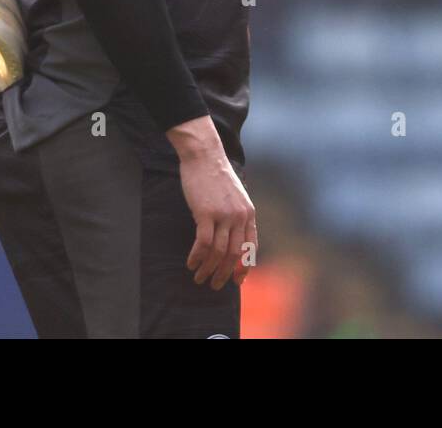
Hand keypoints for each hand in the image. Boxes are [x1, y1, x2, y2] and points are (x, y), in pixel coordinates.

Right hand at [168, 116, 256, 289]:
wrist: (205, 156)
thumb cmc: (216, 176)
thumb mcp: (235, 196)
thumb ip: (237, 215)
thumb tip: (232, 237)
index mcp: (249, 213)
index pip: (251, 247)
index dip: (245, 267)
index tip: (238, 281)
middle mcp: (240, 216)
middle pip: (234, 254)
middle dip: (225, 274)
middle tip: (215, 285)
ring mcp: (223, 215)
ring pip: (218, 252)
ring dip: (208, 269)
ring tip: (199, 278)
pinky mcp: (206, 213)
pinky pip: (202, 244)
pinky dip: (197, 257)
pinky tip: (191, 263)